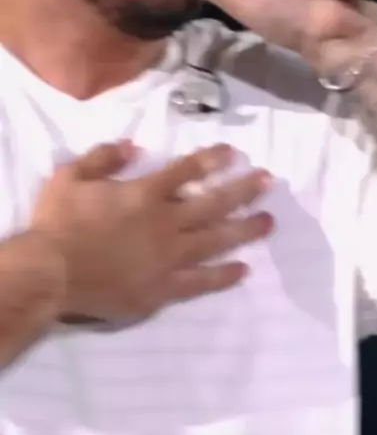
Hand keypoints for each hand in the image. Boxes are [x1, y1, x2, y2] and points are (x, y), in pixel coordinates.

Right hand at [32, 141, 272, 322]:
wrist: (50, 274)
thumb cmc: (59, 223)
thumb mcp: (71, 176)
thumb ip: (104, 157)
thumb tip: (135, 146)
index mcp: (145, 195)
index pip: (187, 172)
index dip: (212, 160)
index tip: (235, 153)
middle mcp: (165, 223)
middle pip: (213, 204)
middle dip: (243, 190)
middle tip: (269, 182)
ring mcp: (167, 258)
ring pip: (215, 241)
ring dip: (244, 230)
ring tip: (269, 221)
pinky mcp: (162, 289)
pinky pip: (200, 282)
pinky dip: (223, 276)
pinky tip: (244, 270)